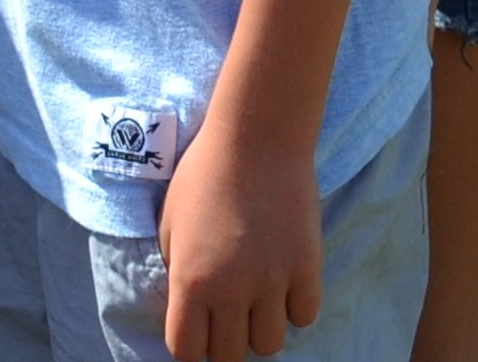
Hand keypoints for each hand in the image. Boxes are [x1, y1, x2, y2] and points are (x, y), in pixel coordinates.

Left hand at [157, 108, 325, 358]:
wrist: (256, 137)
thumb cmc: (204, 173)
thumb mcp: (170, 222)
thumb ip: (176, 270)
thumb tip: (188, 303)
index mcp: (191, 281)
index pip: (187, 351)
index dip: (190, 345)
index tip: (196, 329)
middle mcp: (232, 290)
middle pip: (229, 355)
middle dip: (224, 340)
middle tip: (227, 314)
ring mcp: (273, 282)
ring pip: (269, 344)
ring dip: (260, 327)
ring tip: (257, 299)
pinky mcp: (307, 269)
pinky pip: (303, 316)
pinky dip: (294, 307)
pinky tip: (284, 282)